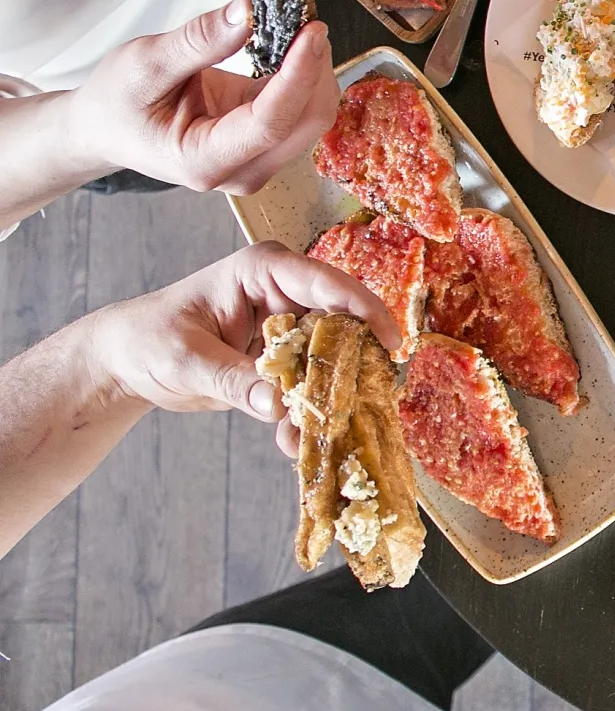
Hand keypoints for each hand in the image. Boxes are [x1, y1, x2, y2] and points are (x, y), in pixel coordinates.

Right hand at [65, 0, 337, 194]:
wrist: (108, 127)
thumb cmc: (117, 102)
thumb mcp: (144, 63)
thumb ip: (199, 40)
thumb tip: (249, 10)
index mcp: (204, 161)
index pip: (271, 123)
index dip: (298, 76)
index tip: (312, 31)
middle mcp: (240, 170)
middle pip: (305, 121)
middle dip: (314, 67)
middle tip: (305, 15)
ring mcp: (258, 158)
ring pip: (311, 114)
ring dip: (314, 67)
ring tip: (297, 23)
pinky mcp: (267, 140)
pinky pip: (301, 106)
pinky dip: (305, 72)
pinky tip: (294, 41)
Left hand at [84, 241, 400, 454]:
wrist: (128, 361)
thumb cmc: (149, 339)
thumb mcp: (186, 360)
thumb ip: (233, 380)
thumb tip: (278, 405)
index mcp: (265, 270)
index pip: (328, 284)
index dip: (365, 311)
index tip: (390, 344)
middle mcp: (288, 292)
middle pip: (343, 323)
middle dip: (353, 365)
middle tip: (364, 402)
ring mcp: (291, 325)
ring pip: (334, 357)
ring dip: (332, 396)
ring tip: (326, 432)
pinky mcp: (288, 357)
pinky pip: (313, 383)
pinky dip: (309, 412)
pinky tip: (296, 441)